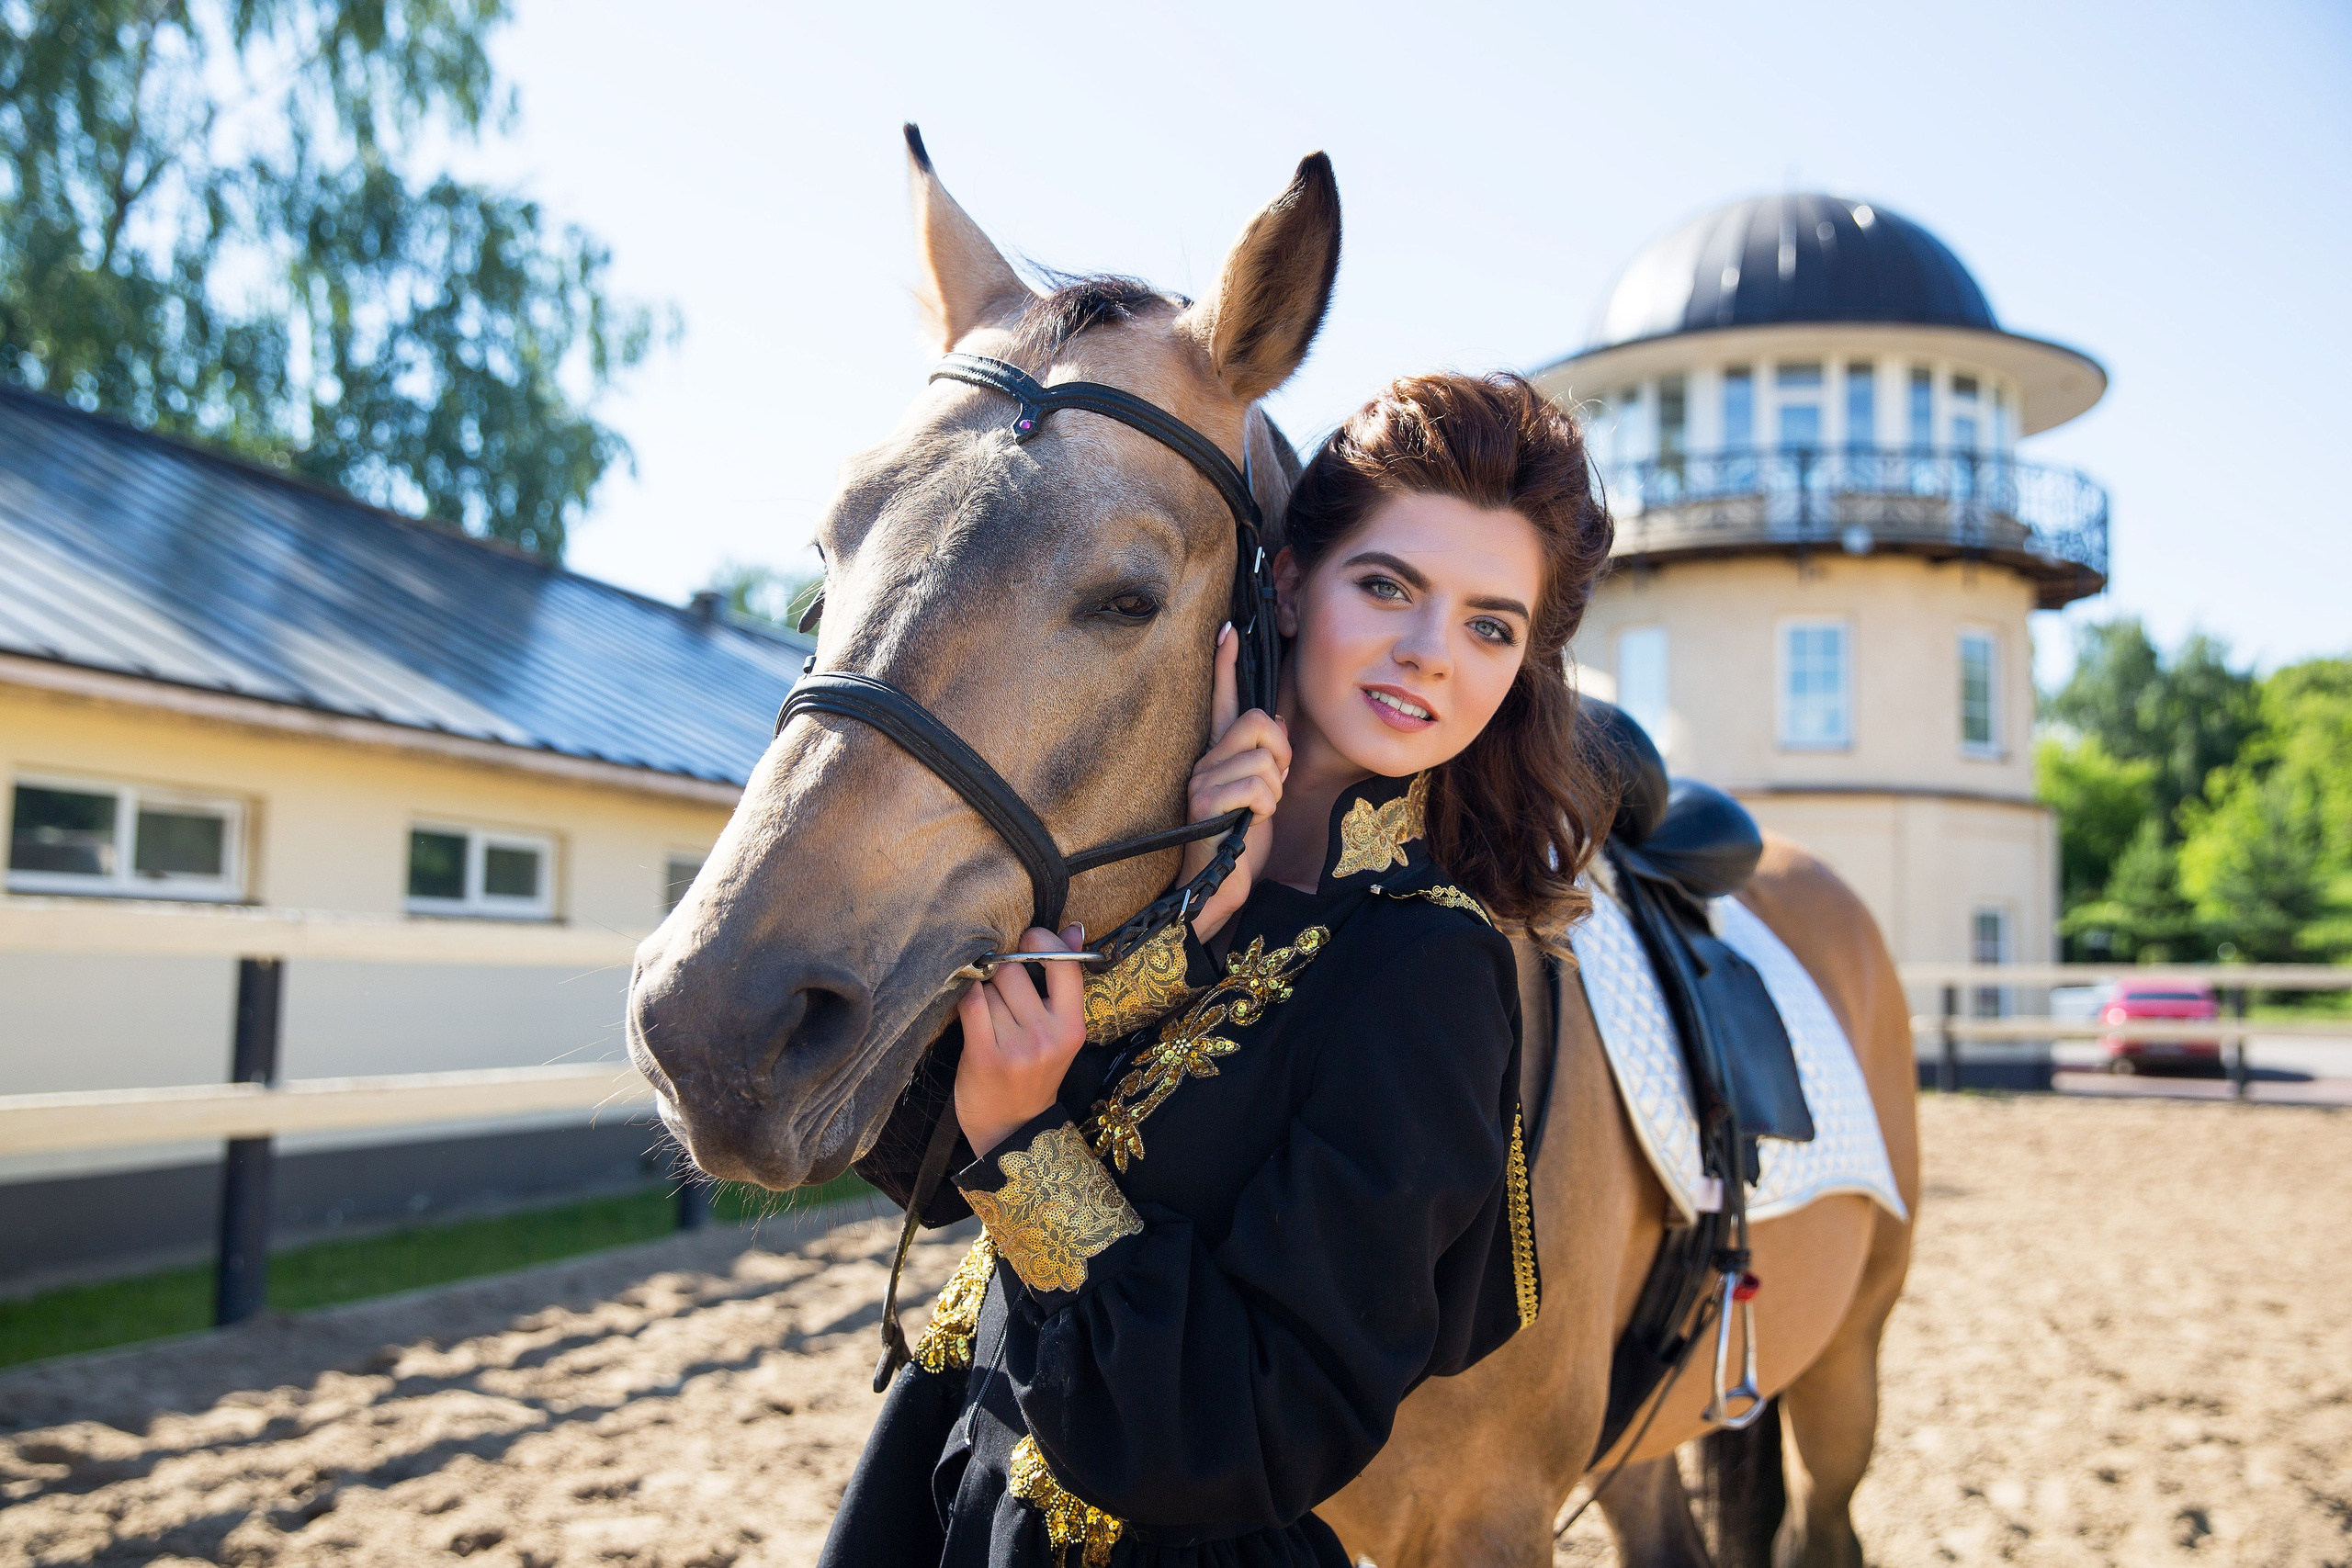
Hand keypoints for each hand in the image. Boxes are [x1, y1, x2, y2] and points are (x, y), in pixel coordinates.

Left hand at [955, 923, 1088, 1157]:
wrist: (1012, 1131)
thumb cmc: (1034, 1074)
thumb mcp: (1059, 1031)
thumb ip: (1064, 981)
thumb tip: (1074, 927)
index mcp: (1073, 1026)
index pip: (1063, 963)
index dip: (1040, 941)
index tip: (1027, 944)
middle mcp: (1047, 1035)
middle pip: (1015, 971)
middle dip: (1001, 971)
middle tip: (1000, 989)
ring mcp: (1017, 1047)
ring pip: (989, 987)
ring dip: (983, 992)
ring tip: (989, 1014)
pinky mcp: (985, 1056)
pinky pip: (970, 1004)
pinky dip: (967, 1000)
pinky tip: (971, 1012)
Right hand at [1180, 623, 1288, 942]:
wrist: (1213, 891)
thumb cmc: (1237, 845)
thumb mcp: (1260, 796)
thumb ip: (1264, 761)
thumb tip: (1274, 723)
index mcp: (1217, 756)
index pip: (1223, 701)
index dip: (1226, 665)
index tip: (1228, 630)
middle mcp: (1204, 761)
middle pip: (1259, 723)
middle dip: (1281, 755)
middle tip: (1273, 785)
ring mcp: (1202, 780)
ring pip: (1264, 760)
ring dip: (1274, 791)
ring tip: (1255, 815)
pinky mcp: (1206, 802)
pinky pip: (1258, 787)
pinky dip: (1265, 808)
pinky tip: (1247, 826)